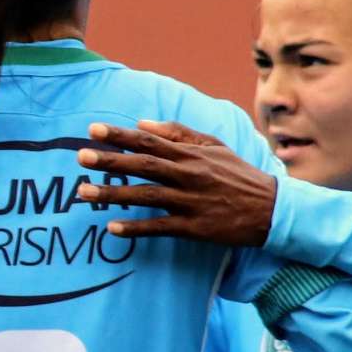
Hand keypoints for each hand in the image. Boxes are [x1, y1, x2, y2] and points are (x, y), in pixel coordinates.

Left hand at [74, 120, 279, 246]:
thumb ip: (179, 133)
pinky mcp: (194, 228)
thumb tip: (142, 123)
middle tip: (80, 157)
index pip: (149, 141)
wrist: (271, 209)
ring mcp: (190, 202)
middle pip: (143, 166)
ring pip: (146, 196)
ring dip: (113, 194)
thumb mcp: (214, 146)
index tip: (93, 129)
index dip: (120, 135)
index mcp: (191, 154)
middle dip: (110, 161)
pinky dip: (136, 228)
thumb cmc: (238, 175)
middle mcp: (188, 175)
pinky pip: (159, 228)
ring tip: (82, 193)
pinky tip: (112, 228)